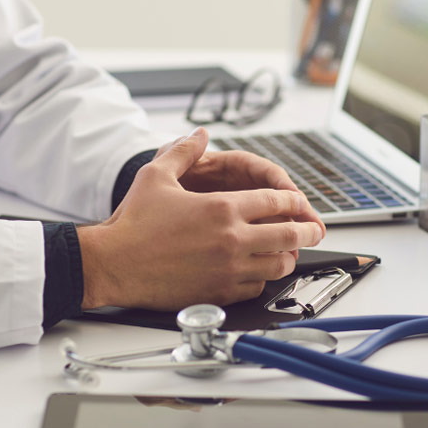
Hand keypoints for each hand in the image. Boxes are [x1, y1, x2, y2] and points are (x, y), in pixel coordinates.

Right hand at [78, 128, 324, 309]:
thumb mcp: (156, 175)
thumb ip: (184, 151)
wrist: (113, 264)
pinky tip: (257, 272)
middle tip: (314, 231)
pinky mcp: (220, 293)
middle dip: (307, 231)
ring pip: (278, 265)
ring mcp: (228, 269)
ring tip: (288, 253)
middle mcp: (232, 240)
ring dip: (287, 257)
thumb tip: (200, 135)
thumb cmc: (132, 223)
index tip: (300, 204)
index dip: (294, 202)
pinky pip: (255, 287)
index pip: (277, 202)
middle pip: (289, 235)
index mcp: (222, 208)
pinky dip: (261, 278)